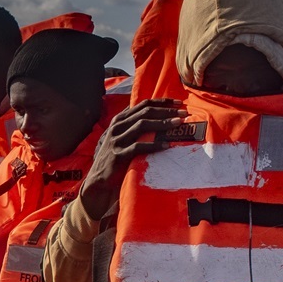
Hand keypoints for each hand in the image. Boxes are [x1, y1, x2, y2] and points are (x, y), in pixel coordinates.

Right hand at [78, 98, 185, 222]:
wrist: (99, 179)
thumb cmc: (116, 157)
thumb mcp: (122, 137)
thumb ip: (134, 125)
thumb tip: (159, 115)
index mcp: (119, 120)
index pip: (143, 104)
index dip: (162, 102)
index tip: (178, 103)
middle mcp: (117, 127)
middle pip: (145, 112)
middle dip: (166, 111)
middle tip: (183, 113)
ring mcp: (116, 140)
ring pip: (142, 125)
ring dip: (162, 123)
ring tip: (178, 124)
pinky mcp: (117, 155)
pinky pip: (138, 147)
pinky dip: (154, 145)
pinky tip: (166, 146)